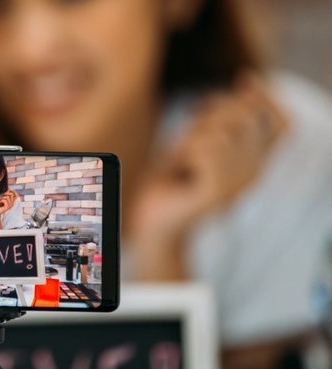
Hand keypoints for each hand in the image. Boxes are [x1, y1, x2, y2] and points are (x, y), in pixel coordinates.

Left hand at [0, 190, 18, 217]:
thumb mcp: (2, 199)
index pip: (17, 195)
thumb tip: (9, 190)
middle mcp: (12, 204)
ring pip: (7, 197)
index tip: (9, 190)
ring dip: (2, 197)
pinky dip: (1, 200)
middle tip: (1, 196)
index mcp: (12, 202)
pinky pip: (5, 200)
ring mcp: (10, 206)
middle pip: (11, 195)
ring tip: (0, 200)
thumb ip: (6, 195)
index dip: (14, 191)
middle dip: (5, 194)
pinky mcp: (7, 207)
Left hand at [130, 73, 286, 278]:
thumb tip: (247, 81)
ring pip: (222, 130)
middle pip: (244, 117)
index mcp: (254, 162)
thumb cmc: (171, 178)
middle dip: (209, 117)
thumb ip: (220, 116)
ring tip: (180, 162)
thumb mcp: (196, 138)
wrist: (152, 221)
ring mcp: (239, 185)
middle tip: (185, 144)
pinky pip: (207, 147)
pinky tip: (179, 170)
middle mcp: (254, 174)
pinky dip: (185, 151)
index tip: (243, 80)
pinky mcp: (219, 192)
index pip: (283, 125)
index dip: (268, 99)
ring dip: (191, 138)